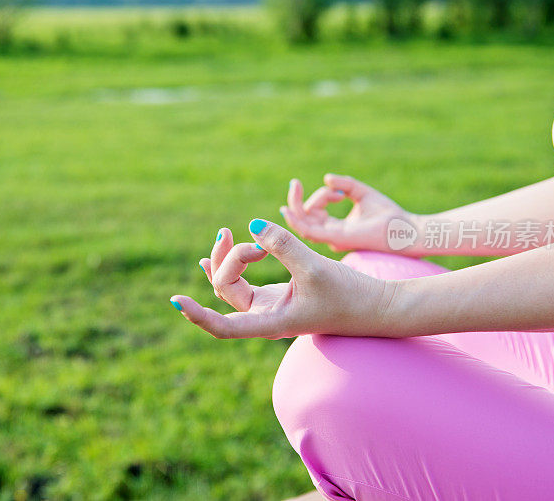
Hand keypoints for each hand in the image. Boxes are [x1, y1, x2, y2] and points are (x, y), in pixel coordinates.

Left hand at [170, 219, 396, 338]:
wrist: (378, 307)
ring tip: (225, 233)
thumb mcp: (315, 267)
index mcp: (272, 321)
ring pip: (231, 285)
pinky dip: (229, 265)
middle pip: (224, 290)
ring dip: (225, 258)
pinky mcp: (278, 295)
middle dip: (224, 260)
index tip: (175, 300)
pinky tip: (213, 255)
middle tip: (236, 233)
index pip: (223, 327)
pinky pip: (242, 283)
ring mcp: (269, 306)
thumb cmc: (351, 294)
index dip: (198, 315)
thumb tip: (251, 226)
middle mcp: (265, 317)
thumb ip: (283, 245)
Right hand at [281, 174, 414, 252]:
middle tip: (295, 183)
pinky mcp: (335, 238)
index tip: (339, 191)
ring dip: (295, 204)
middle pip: (304, 218)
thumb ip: (345, 185)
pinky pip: (308, 231)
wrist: (405, 230)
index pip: (315, 213)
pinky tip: (288, 209)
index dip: (321, 196)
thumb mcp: (362, 193)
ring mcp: (332, 238)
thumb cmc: (388, 215)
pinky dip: (295, 220)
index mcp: (336, 228)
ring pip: (302, 222)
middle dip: (296, 200)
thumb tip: (327, 179)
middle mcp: (331, 235)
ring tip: (296, 186)